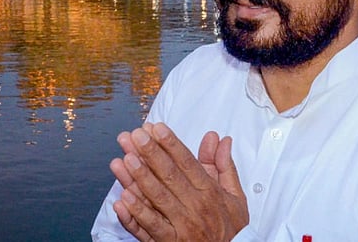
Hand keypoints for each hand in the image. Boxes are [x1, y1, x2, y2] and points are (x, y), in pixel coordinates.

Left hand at [110, 122, 248, 240]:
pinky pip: (149, 228)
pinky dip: (135, 215)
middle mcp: (195, 207)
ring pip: (157, 199)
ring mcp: (181, 226)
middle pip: (170, 176)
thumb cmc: (231, 230)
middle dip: (151, 154)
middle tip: (136, 136)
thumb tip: (220, 139)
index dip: (171, 144)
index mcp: (210, 192)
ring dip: (140, 178)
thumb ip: (224, 166)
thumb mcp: (235, 197)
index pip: (187, 163)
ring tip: (125, 159)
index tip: (157, 128)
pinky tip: (122, 200)